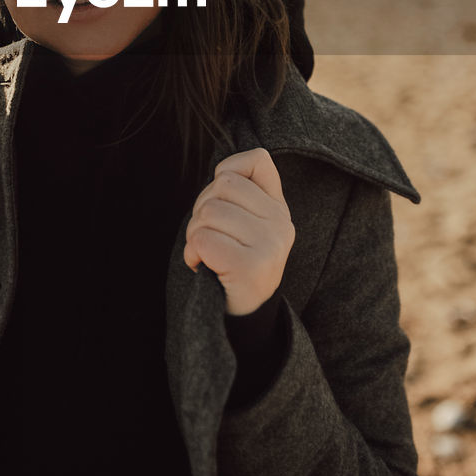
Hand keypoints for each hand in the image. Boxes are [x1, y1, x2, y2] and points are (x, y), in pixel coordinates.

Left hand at [183, 148, 294, 315]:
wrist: (243, 316)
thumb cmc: (233, 262)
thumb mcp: (246, 224)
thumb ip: (240, 195)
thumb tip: (221, 173)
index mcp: (279, 208)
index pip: (257, 159)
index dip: (228, 172)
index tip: (225, 202)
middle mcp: (281, 223)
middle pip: (221, 186)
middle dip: (201, 210)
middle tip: (211, 238)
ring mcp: (270, 245)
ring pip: (208, 213)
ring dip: (194, 235)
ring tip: (208, 254)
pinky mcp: (252, 267)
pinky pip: (203, 240)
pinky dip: (193, 254)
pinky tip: (206, 267)